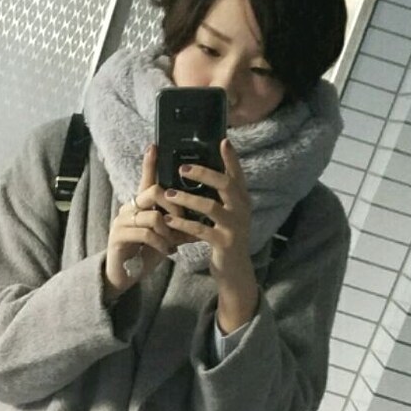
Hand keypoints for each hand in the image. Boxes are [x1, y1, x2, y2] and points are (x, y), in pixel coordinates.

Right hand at [103, 144, 196, 297]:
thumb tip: (202, 217)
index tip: (155, 145)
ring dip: (169, 231)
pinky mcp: (118, 236)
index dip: (150, 163)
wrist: (124, 276)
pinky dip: (160, 243)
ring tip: (173, 244)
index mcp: (140, 205)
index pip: (146, 178)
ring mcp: (121, 221)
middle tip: (183, 222)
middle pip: (154, 191)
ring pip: (153, 216)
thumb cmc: (145, 254)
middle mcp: (128, 208)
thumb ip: (178, 225)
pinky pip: (145, 233)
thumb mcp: (166, 237)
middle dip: (175, 206)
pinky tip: (166, 252)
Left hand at [162, 137, 258, 327]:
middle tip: (181, 167)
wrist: (234, 270)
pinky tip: (169, 220)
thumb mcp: (227, 215)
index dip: (231, 158)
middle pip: (225, 184)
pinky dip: (183, 224)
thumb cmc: (225, 238)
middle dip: (203, 173)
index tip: (222, 140)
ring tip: (168, 193)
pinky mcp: (224, 242)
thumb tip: (204, 174)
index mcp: (242, 200)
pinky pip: (201, 230)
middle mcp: (242, 210)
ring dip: (187, 199)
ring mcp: (234, 226)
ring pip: (210, 206)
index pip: (237, 174)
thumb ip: (220, 197)